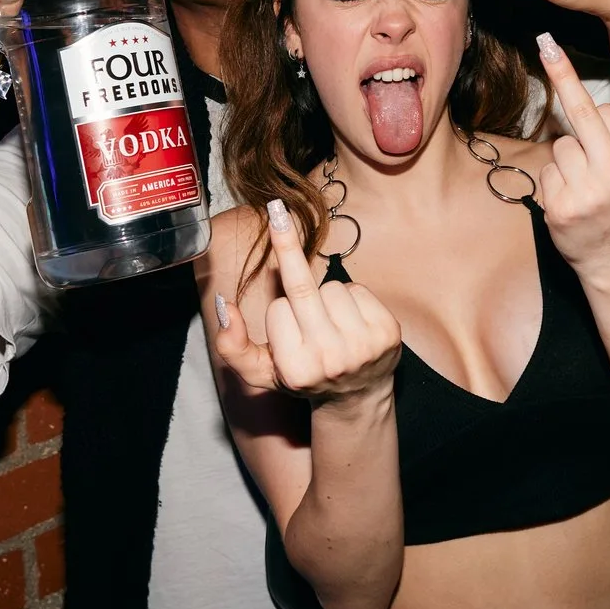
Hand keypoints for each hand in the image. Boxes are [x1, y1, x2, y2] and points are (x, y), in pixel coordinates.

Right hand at [212, 199, 399, 405]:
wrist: (357, 398)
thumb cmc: (306, 378)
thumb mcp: (263, 373)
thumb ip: (232, 346)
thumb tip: (222, 305)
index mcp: (297, 370)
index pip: (278, 310)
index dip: (279, 313)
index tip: (288, 332)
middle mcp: (331, 360)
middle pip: (303, 288)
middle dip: (287, 245)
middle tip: (276, 209)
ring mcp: (363, 347)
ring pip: (333, 287)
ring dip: (328, 297)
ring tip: (332, 324)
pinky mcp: (387, 334)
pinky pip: (358, 289)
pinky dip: (353, 298)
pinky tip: (353, 322)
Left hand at [533, 31, 609, 282]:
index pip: (609, 111)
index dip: (607, 122)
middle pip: (580, 115)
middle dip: (563, 80)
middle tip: (546, 43)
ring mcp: (586, 193)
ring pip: (561, 145)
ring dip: (568, 160)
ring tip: (585, 184)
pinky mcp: (559, 208)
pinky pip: (546, 171)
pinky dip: (554, 182)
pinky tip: (571, 199)